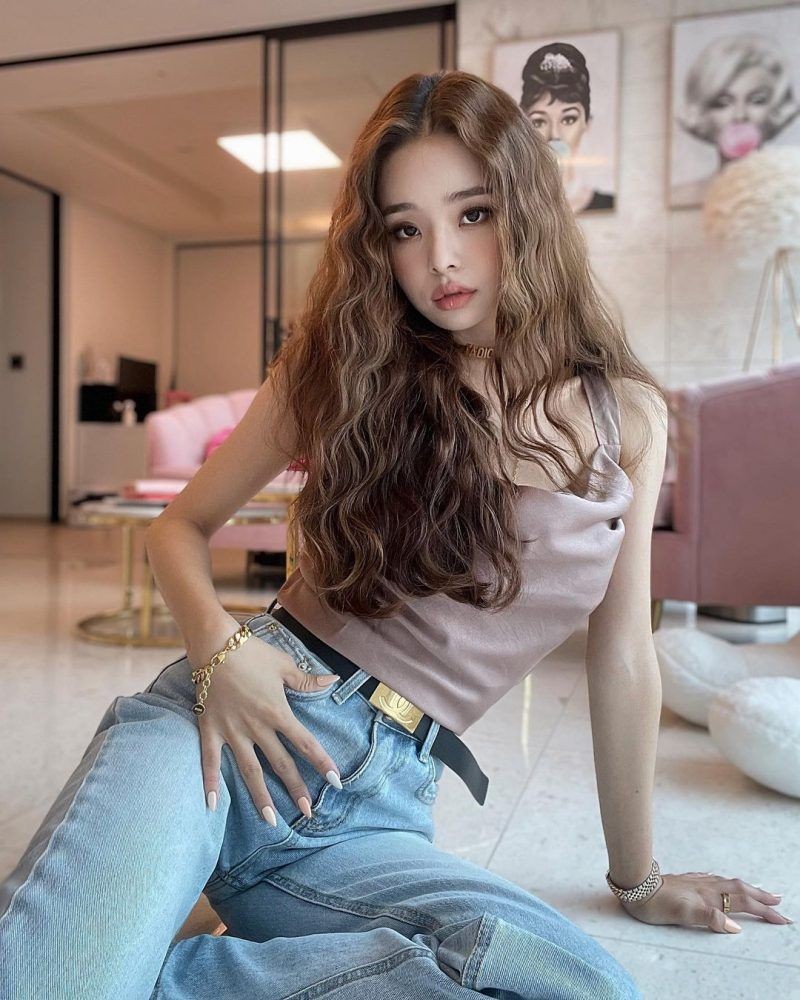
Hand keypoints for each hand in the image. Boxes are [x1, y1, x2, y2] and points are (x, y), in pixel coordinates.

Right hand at [192, 625, 341, 824]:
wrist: (214, 644)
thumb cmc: (252, 652)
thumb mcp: (285, 665)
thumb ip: (308, 680)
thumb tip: (333, 681)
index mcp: (278, 712)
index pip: (305, 743)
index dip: (322, 762)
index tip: (336, 782)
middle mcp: (257, 727)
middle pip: (281, 763)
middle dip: (295, 788)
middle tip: (307, 813)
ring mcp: (233, 731)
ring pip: (250, 770)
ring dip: (261, 796)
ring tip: (271, 820)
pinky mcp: (210, 729)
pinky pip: (210, 760)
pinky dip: (209, 783)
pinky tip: (211, 806)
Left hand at [618, 871, 792, 932]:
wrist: (635, 886)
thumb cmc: (656, 903)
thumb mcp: (683, 915)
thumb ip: (709, 919)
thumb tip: (735, 926)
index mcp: (709, 896)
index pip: (742, 903)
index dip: (763, 911)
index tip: (781, 918)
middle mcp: (706, 886)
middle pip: (740, 890)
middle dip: (761, 897)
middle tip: (780, 903)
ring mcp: (697, 882)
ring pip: (728, 883)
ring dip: (747, 888)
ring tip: (760, 892)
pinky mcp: (687, 880)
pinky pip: (714, 879)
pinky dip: (726, 883)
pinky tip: (723, 883)